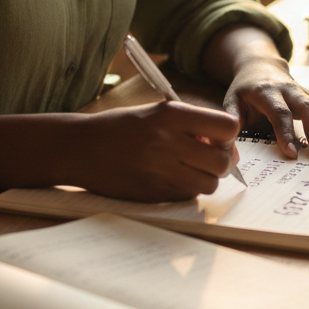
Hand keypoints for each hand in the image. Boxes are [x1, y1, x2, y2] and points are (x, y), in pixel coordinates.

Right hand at [68, 102, 240, 201]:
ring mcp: (161, 172)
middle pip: (222, 162)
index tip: (219, 138)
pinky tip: (170, 178)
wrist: (80, 148)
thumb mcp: (157, 112)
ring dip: (205, 178)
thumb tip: (226, 143)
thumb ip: (192, 124)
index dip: (228, 135)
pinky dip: (186, 190)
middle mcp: (169, 143)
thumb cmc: (121, 126)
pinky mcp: (154, 195)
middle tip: (207, 157)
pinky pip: (188, 197)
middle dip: (221, 161)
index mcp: (172, 115)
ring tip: (188, 168)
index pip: (228, 127)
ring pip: (210, 184)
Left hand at [203, 25, 308, 160]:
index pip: (279, 111)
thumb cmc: (245, 90)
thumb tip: (225, 143)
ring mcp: (306, 91)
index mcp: (266, 91)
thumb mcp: (232, 100)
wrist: (260, 65)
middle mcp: (290, 89)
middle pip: (307, 106)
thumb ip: (231, 119)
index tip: (293, 154)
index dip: (285, 132)